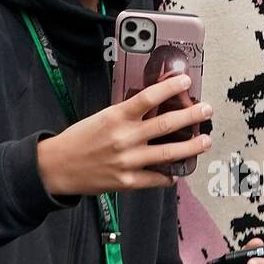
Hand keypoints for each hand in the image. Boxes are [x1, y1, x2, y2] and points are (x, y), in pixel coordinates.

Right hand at [38, 74, 211, 195]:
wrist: (57, 166)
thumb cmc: (79, 139)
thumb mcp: (101, 117)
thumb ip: (127, 114)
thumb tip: (154, 108)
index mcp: (116, 116)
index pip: (148, 97)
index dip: (170, 87)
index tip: (186, 81)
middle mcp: (124, 138)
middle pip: (166, 124)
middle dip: (191, 116)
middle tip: (206, 110)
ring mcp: (128, 161)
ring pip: (168, 153)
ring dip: (190, 147)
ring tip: (204, 142)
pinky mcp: (127, 181)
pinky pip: (156, 179)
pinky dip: (169, 176)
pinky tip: (177, 172)